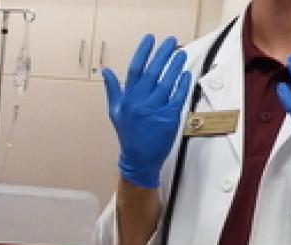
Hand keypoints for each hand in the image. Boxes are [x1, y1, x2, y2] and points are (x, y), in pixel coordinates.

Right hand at [101, 35, 190, 188]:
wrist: (138, 159)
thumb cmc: (128, 134)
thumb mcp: (115, 111)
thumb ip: (113, 89)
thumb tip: (106, 72)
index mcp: (127, 99)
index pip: (134, 69)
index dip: (142, 52)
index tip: (150, 39)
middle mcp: (139, 102)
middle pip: (152, 72)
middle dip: (162, 54)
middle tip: (171, 41)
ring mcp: (154, 110)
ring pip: (166, 82)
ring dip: (175, 66)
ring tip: (180, 54)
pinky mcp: (168, 118)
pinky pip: (177, 96)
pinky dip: (182, 84)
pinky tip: (185, 75)